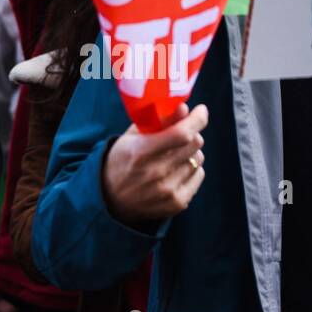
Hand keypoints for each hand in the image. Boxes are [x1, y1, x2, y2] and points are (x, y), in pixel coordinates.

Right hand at [102, 102, 207, 224]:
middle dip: (191, 133)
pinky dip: (191, 169)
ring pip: (198, 158)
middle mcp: (155, 173)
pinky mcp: (177, 203)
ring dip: (190, 152)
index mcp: (140, 153)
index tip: (200, 111)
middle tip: (180, 134)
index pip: (181, 134)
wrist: (110, 200)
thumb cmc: (122, 162)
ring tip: (173, 156)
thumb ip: (157, 122)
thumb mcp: (130, 138)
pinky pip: (198, 174)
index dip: (197, 119)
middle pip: (194, 143)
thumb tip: (184, 108)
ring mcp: (167, 190)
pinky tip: (175, 171)